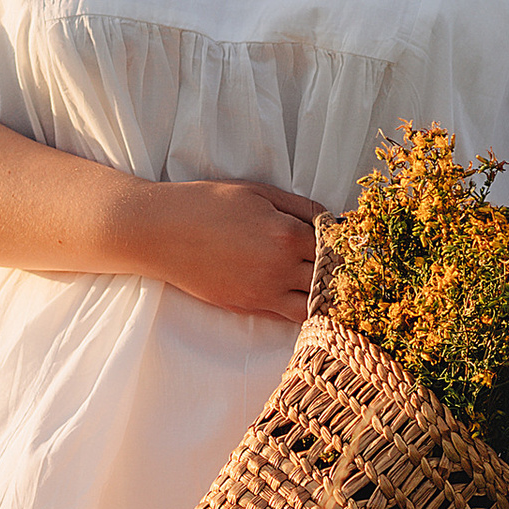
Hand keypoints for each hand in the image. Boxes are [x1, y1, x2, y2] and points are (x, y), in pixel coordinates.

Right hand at [126, 180, 324, 323]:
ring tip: (321, 285)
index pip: (334, 248)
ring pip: (312, 307)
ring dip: (321, 298)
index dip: (342, 245)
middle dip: (337, 273)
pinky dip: (298, 309)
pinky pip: (286, 316)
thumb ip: (301, 207)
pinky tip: (299, 296)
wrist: (162, 231)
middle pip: (329, 280)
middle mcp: (280, 268)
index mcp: (288, 235)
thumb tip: (333, 221)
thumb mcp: (260, 192)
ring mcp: (263, 292)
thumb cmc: (209, 204)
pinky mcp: (246, 306)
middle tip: (340, 266)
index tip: (346, 242)